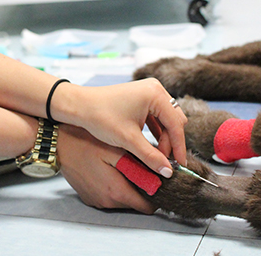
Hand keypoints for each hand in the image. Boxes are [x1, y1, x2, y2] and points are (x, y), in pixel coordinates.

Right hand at [57, 124, 155, 212]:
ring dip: (127, 185)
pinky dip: (113, 184)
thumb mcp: (116, 149)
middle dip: (141, 187)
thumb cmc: (85, 142)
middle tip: (139, 164)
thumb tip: (162, 176)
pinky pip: (108, 195)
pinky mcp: (88, 196)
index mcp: (115, 191)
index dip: (156, 194)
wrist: (57, 143)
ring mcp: (95, 200)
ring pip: (121, 198)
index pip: (146, 207)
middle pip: (134, 202)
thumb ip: (139, 166)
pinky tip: (109, 168)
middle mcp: (105, 201)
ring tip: (123, 163)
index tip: (158, 179)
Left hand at [63, 78, 187, 177]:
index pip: (176, 124)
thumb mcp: (128, 140)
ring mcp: (148, 91)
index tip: (180, 166)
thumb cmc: (101, 117)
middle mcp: (155, 89)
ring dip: (163, 138)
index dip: (179, 147)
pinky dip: (156, 130)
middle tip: (165, 163)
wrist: (79, 105)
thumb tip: (168, 172)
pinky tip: (151, 146)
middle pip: (173, 120)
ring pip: (166, 119)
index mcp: (155, 94)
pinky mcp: (141, 96)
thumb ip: (151, 156)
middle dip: (171, 142)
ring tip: (157, 157)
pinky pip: (156, 115)